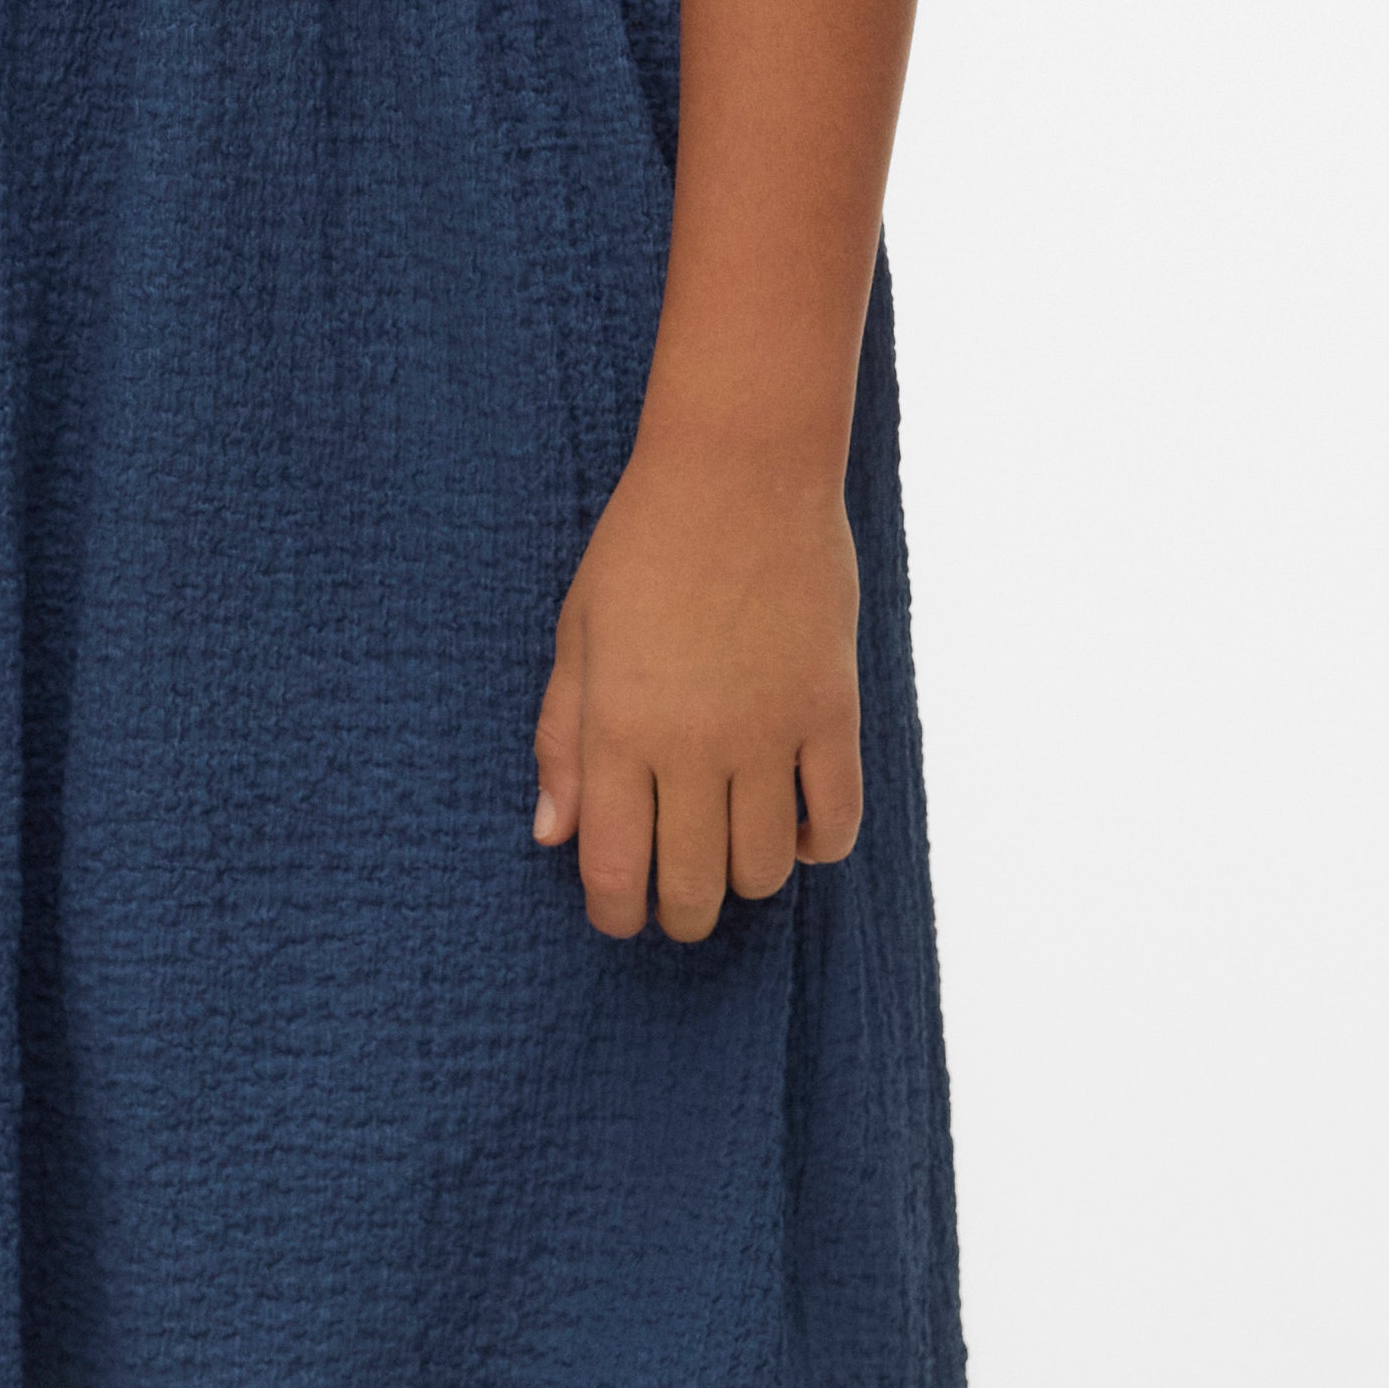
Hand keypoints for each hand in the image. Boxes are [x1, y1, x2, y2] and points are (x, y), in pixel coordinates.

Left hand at [532, 436, 863, 945]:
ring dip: (746, 882)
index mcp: (619, 729)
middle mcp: (694, 746)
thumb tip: (551, 835)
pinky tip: (797, 831)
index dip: (616, 914)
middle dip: (681, 916)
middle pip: (695, 886)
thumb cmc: (642, 547)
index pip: (615, 871)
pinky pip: (837, 819)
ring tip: (732, 857)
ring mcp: (769, 732)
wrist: (740, 472)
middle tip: (678, 905)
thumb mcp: (577, 636)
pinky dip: (817, 845)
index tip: (618, 915)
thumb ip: (561, 740)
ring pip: (766, 869)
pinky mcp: (831, 711)